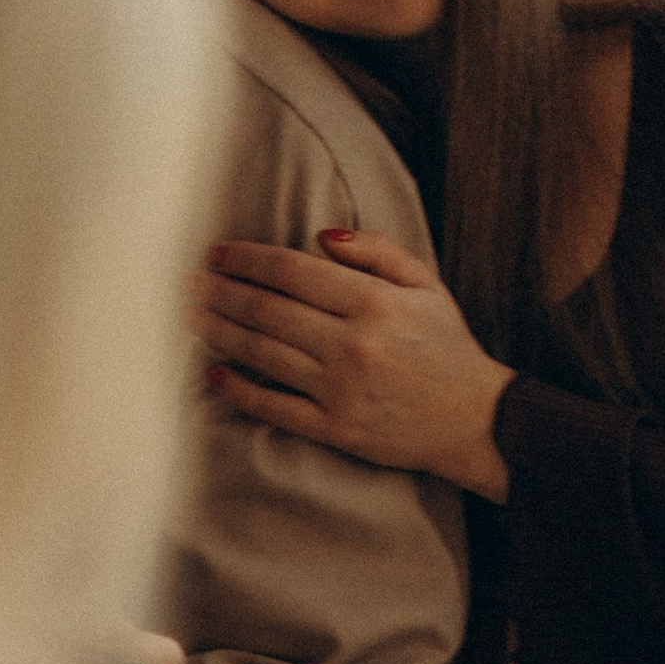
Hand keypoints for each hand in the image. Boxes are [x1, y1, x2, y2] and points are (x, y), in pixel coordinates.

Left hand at [195, 230, 514, 501]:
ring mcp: (341, 390)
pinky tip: (213, 372)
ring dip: (220, 331)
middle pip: (268, 310)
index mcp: (374, 303)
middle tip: (188, 280)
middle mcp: (353, 344)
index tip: (217, 252)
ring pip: (264, 353)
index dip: (248, 259)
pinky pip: (275, 406)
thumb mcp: (425, 286)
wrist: (475, 421)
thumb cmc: (446, 348)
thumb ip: (377, 252)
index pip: (293, 271)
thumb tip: (320, 235)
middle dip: (221, 291)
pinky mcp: (335, 429)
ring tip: (191, 315)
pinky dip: (239, 389)